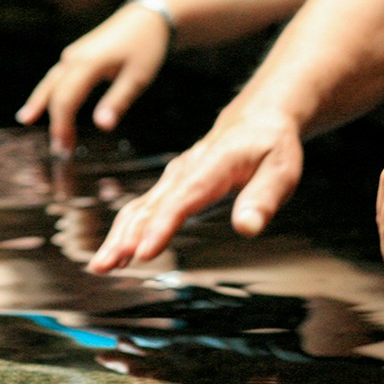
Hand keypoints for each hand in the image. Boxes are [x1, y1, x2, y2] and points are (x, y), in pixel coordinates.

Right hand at [17, 3, 170, 155]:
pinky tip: (43, 101)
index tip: (65, 149)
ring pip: (50, 82)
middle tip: (58, 149)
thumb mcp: (138, 77)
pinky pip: (56, 76)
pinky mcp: (77, 54)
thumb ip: (118, 101)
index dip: (62, 126)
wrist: (148, 16)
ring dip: (41, 104)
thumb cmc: (146, 47)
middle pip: (55, 94)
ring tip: (26, 120)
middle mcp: (74, 58)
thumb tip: (102, 127)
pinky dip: (48, 91)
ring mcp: (73, 54)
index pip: (65, 100)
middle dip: (54, 122)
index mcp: (88, 64)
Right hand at [87, 103, 306, 272]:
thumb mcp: (282, 170)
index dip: (161, 226)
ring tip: (101, 265)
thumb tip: (248, 227)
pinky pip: (142, 208)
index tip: (144, 251)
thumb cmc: (270, 144)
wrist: (257, 118)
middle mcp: (186, 171)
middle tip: (105, 265)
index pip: (183, 199)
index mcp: (212, 166)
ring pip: (139, 208)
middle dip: (125, 237)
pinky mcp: (171, 187)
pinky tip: (116, 252)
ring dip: (118, 236)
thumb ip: (263, 199)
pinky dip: (125, 230)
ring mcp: (174, 178)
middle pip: (150, 206)